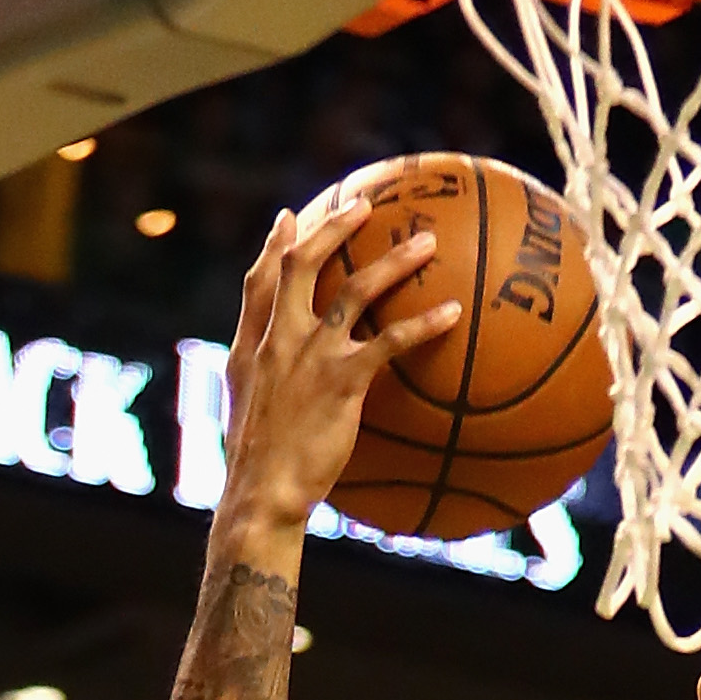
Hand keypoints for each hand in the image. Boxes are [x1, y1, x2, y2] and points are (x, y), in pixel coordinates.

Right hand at [216, 199, 455, 534]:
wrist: (262, 495)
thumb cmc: (259, 468)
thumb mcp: (248, 416)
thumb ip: (262, 383)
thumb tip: (279, 380)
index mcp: (250, 347)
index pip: (258, 284)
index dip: (274, 247)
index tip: (289, 219)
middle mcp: (278, 340)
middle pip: (302, 265)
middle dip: (333, 227)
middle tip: (365, 204)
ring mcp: (310, 357)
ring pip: (355, 290)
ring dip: (394, 261)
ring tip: (427, 243)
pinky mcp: (343, 380)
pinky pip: (391, 341)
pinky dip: (424, 322)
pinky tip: (452, 313)